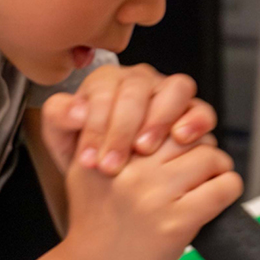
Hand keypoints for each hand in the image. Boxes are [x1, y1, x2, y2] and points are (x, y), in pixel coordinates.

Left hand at [40, 63, 215, 174]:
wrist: (110, 178)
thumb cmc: (90, 153)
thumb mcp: (62, 139)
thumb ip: (59, 118)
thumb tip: (76, 112)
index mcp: (106, 81)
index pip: (103, 91)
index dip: (96, 127)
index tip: (89, 160)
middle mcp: (139, 81)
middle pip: (137, 89)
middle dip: (123, 130)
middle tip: (112, 164)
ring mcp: (168, 94)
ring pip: (174, 89)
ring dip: (160, 119)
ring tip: (145, 149)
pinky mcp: (192, 112)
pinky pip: (200, 108)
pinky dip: (195, 121)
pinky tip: (182, 139)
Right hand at [58, 132, 241, 259]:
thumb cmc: (94, 225)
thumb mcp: (85, 173)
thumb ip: (107, 140)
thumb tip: (151, 113)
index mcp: (108, 150)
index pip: (158, 114)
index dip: (175, 125)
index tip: (177, 139)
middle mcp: (131, 169)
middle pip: (186, 132)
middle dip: (198, 144)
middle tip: (197, 162)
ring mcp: (155, 196)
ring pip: (210, 155)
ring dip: (217, 166)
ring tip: (209, 180)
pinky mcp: (176, 222)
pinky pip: (222, 188)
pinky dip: (228, 188)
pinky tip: (218, 195)